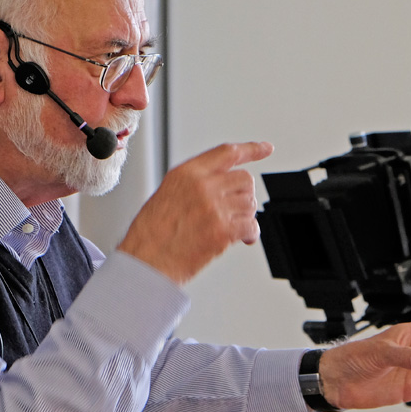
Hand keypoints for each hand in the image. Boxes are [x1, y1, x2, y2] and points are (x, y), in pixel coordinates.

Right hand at [118, 141, 273, 284]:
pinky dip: (250, 234)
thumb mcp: (164, 196)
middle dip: (244, 195)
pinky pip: (251, 226)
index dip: (251, 149)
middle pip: (244, 179)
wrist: (145, 263)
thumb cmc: (149, 236)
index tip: (265, 148)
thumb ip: (192, 185)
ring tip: (232, 227)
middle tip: (236, 209)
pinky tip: (243, 239)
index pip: (227, 153)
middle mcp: (201, 186)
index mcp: (185, 173)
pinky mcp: (222, 231)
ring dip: (246, 216)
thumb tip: (217, 186)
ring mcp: (213, 207)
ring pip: (250, 203)